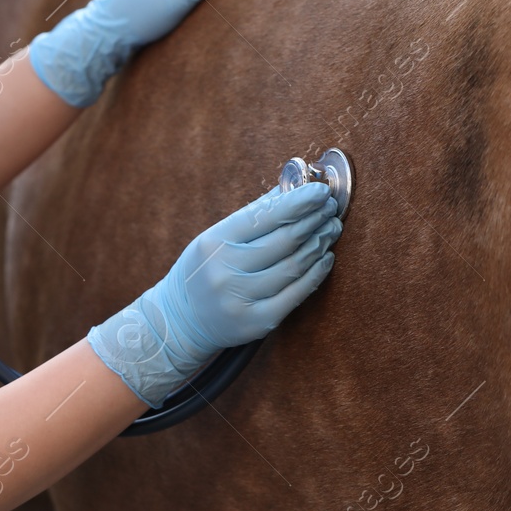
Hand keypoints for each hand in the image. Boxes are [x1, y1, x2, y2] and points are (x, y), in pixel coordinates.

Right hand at [86, 180, 340, 407]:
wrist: (180, 320)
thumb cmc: (203, 270)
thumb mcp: (215, 238)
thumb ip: (253, 215)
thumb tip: (291, 189)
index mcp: (214, 243)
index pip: (264, 216)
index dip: (298, 202)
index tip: (321, 191)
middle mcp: (225, 270)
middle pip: (284, 240)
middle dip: (314, 220)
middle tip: (331, 208)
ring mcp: (241, 299)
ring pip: (294, 266)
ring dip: (319, 244)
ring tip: (331, 228)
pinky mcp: (257, 322)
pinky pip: (297, 294)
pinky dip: (316, 273)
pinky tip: (325, 258)